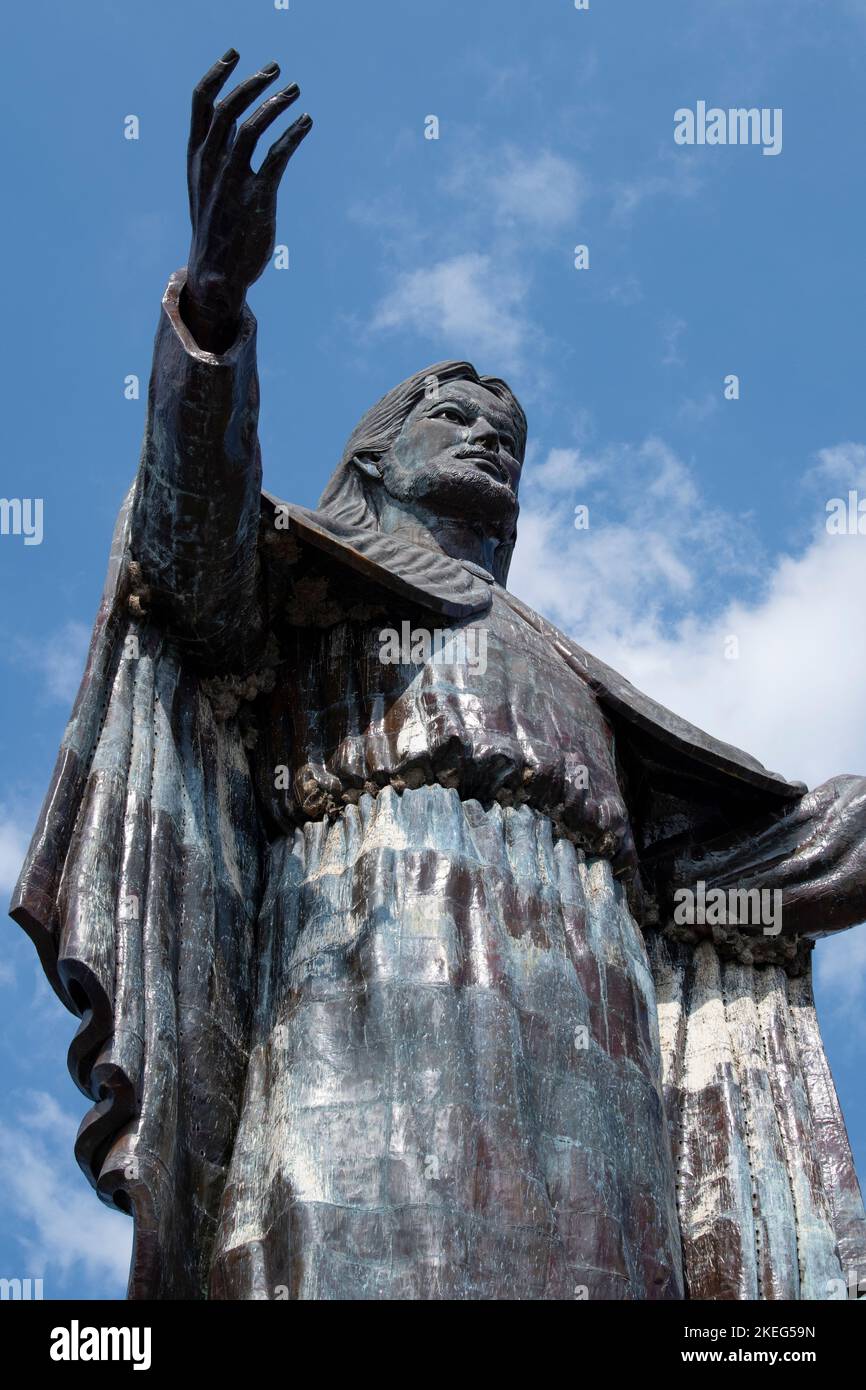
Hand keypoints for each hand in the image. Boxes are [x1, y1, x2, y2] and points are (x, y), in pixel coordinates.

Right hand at [182, 49, 311, 351]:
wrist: (217, 276)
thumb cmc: (214, 231)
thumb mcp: (204, 190)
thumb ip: (214, 159)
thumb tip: (230, 135)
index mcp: (196, 159)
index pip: (200, 104)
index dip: (218, 74)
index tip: (235, 55)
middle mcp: (211, 165)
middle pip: (228, 107)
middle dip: (252, 83)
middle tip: (276, 70)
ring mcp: (233, 181)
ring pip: (252, 126)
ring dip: (276, 103)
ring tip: (296, 92)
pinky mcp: (258, 198)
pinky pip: (277, 155)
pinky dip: (294, 134)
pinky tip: (307, 123)